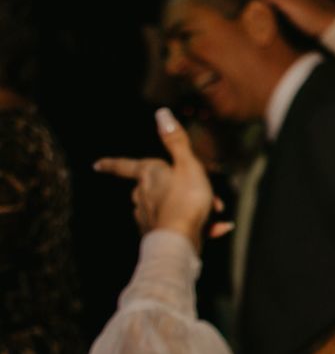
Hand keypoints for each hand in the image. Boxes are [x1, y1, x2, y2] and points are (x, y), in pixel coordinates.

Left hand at [94, 108, 229, 251]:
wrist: (180, 240)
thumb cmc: (185, 200)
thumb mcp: (187, 165)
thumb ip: (176, 141)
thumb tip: (162, 113)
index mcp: (148, 176)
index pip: (125, 166)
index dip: (112, 164)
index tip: (97, 165)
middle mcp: (142, 196)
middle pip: (154, 187)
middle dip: (178, 188)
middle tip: (204, 192)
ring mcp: (148, 216)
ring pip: (170, 206)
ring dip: (192, 207)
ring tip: (215, 212)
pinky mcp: (158, 234)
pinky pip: (179, 224)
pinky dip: (199, 225)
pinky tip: (219, 227)